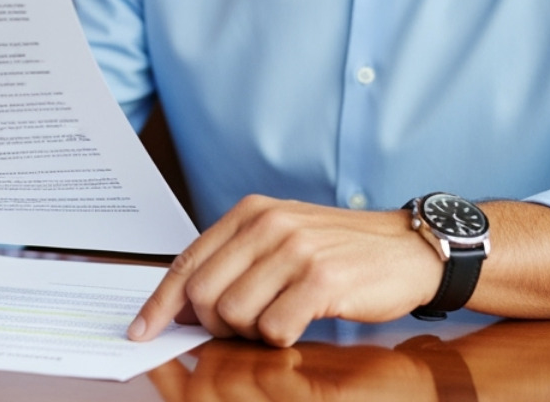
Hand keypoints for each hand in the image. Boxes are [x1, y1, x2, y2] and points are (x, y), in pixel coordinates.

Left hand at [128, 194, 439, 347]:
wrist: (406, 247)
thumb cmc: (339, 249)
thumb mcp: (282, 237)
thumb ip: (235, 260)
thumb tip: (183, 304)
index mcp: (251, 212)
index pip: (188, 262)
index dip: (159, 303)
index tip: (142, 331)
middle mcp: (269, 224)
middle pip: (204, 294)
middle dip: (213, 324)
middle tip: (242, 328)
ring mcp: (296, 250)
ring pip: (235, 315)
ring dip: (252, 332)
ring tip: (279, 319)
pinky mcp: (322, 279)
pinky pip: (275, 328)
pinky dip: (281, 337)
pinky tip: (300, 324)